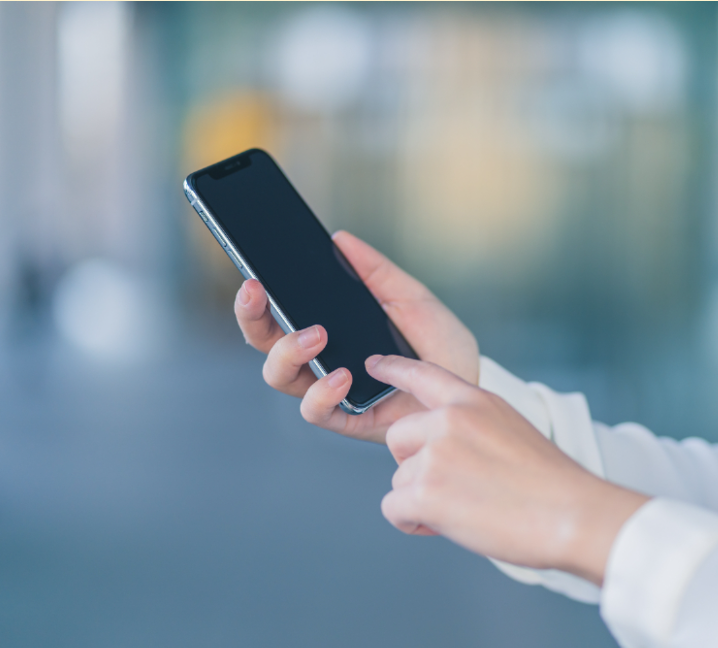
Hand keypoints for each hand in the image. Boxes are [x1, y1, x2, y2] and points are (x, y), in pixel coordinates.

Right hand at [234, 231, 478, 443]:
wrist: (466, 386)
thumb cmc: (437, 343)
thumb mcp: (410, 297)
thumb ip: (376, 271)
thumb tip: (340, 239)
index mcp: (327, 326)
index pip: (277, 312)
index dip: (255, 297)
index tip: (252, 276)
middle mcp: (319, 359)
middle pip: (265, 342)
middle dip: (252, 317)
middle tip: (259, 292)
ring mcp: (330, 389)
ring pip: (280, 376)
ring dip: (287, 352)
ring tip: (317, 335)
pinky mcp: (347, 418)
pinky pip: (316, 410)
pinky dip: (322, 392)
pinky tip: (342, 375)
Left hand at [368, 354, 649, 585]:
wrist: (572, 515)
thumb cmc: (550, 484)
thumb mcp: (510, 430)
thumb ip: (472, 427)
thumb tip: (439, 448)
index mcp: (474, 401)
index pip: (423, 374)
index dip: (394, 368)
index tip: (374, 364)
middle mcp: (449, 420)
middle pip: (398, 438)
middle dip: (414, 465)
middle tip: (453, 486)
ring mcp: (435, 454)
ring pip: (400, 479)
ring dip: (422, 499)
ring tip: (467, 507)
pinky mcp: (425, 491)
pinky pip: (394, 508)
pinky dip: (414, 523)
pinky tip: (449, 523)